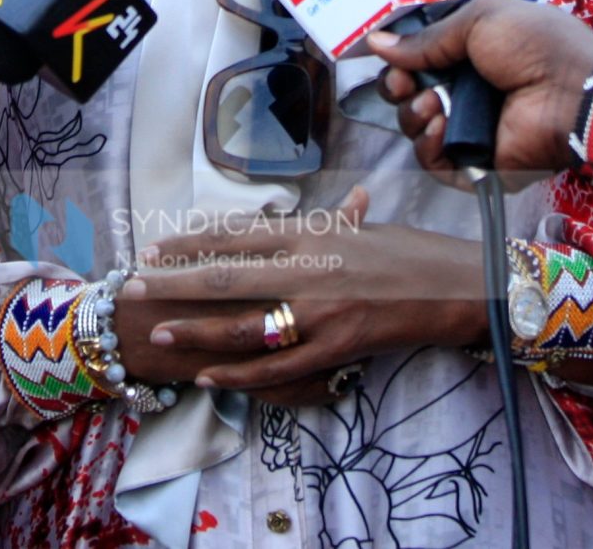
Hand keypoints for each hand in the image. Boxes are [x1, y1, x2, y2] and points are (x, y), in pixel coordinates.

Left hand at [124, 191, 485, 401]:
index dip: (191, 242)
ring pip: (244, 327)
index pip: (236, 235)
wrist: (458, 286)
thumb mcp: (360, 229)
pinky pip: (278, 368)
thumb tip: (295, 216)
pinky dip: (240, 374)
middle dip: (174, 285)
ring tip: (158, 334)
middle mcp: (310, 271)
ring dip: (196, 333)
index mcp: (312, 234)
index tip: (155, 247)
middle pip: (227, 279)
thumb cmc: (410, 252)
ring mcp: (321, 314)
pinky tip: (208, 376)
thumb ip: (320, 226)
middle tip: (133, 288)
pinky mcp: (336, 350)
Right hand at [371, 0, 592, 177]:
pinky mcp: (475, 162)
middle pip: (409, 94)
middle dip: (397, 88)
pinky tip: (441, 128)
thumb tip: (377, 42)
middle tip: (405, 85)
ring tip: (433, 106)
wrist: (572, 92)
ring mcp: (469, 128)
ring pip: (416, 127)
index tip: (390, 57)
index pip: (419, 60)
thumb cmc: (534, 46)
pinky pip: (434, 161)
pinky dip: (429, 145)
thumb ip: (428, 37)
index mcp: (470, 53)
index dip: (400, 59)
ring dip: (414, 114)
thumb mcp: (480, 19)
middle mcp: (466, 90)